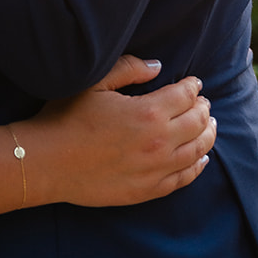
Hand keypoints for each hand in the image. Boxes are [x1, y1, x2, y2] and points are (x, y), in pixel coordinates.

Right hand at [24, 56, 215, 208]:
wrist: (48, 162)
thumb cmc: (66, 117)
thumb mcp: (94, 83)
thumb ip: (128, 69)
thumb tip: (157, 66)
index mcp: (147, 112)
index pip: (185, 96)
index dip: (192, 87)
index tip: (194, 83)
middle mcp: (159, 143)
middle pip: (197, 123)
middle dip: (203, 109)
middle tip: (203, 102)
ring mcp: (155, 170)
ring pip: (197, 151)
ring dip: (207, 135)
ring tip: (209, 126)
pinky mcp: (148, 190)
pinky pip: (184, 178)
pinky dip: (198, 166)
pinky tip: (201, 158)